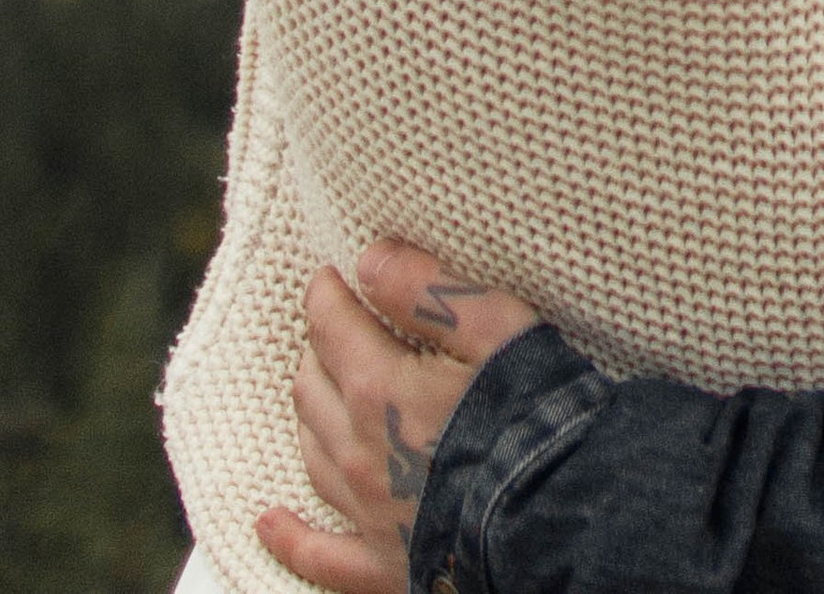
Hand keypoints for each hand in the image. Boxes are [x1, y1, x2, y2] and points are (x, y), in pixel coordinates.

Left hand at [256, 245, 540, 593]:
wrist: (555, 513)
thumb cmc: (532, 411)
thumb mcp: (493, 326)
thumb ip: (425, 289)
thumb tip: (369, 259)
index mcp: (377, 387)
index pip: (330, 327)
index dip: (326, 294)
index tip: (328, 276)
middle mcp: (355, 450)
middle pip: (312, 387)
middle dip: (318, 347)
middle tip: (336, 326)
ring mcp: (364, 511)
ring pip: (312, 451)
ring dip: (310, 413)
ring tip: (320, 389)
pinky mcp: (378, 563)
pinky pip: (316, 555)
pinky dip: (288, 538)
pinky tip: (268, 524)